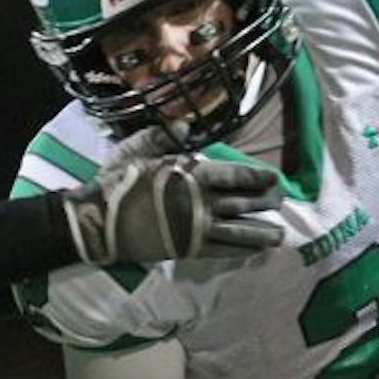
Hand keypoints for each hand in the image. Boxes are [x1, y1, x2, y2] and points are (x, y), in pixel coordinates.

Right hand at [62, 156, 282, 265]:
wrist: (97, 221)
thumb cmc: (115, 183)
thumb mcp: (135, 151)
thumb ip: (162, 138)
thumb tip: (185, 127)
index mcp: (187, 175)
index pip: (231, 175)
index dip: (256, 176)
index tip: (275, 177)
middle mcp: (196, 203)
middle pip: (239, 203)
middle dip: (264, 203)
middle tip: (282, 201)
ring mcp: (192, 229)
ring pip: (235, 231)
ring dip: (260, 233)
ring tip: (279, 234)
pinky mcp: (185, 249)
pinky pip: (220, 251)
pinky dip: (240, 251)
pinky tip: (256, 252)